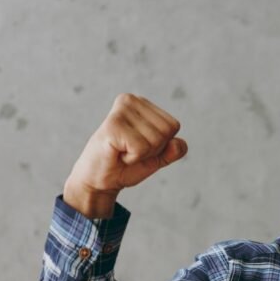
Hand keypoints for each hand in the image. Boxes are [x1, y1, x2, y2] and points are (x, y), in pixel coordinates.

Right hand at [63, 93, 187, 218]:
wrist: (99, 180)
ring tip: (122, 151)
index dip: (161, 145)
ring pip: (156, 140)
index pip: (173, 126)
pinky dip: (132, 158)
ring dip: (141, 155)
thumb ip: (173, 150)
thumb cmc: (126, 165)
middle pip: (167, 132)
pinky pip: (142, 148)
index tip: (139, 147)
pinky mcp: (113, 125)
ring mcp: (121, 111)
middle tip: (129, 151)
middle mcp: (131, 100)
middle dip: (152, 150)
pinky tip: (117, 153)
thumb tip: (179, 144)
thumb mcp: (157, 158)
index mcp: (141, 103)